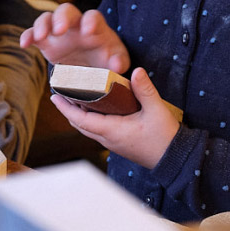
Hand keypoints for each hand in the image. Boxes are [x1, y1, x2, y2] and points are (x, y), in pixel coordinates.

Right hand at [19, 4, 128, 71]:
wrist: (92, 68)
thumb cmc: (107, 59)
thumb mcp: (117, 61)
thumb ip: (119, 61)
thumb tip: (118, 65)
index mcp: (95, 27)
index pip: (93, 16)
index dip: (90, 21)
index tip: (88, 32)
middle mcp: (76, 24)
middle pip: (66, 10)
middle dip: (62, 18)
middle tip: (60, 30)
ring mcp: (58, 31)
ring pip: (47, 18)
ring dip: (42, 25)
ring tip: (40, 37)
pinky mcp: (45, 41)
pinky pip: (33, 33)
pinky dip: (28, 35)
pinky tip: (24, 44)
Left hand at [50, 68, 179, 169]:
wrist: (175, 160)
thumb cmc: (165, 137)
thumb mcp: (156, 110)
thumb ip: (145, 90)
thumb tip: (136, 70)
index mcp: (112, 131)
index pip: (81, 120)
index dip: (66, 108)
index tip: (54, 96)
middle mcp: (108, 139)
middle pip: (80, 124)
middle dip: (68, 109)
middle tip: (60, 93)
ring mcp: (113, 143)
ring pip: (89, 128)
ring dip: (79, 115)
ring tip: (73, 98)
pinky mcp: (120, 143)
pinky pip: (98, 130)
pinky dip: (91, 119)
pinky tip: (95, 108)